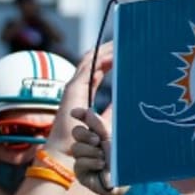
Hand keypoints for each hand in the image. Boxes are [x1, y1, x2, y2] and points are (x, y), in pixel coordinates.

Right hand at [44, 41, 112, 160]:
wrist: (67, 152)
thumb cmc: (84, 142)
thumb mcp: (105, 121)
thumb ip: (114, 109)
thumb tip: (127, 100)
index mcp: (82, 95)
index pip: (95, 70)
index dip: (108, 60)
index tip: (121, 54)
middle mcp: (76, 88)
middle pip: (91, 61)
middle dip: (106, 50)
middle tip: (122, 42)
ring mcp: (73, 87)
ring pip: (89, 60)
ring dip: (104, 50)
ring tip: (119, 43)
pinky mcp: (73, 88)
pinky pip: (88, 66)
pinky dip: (101, 58)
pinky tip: (114, 54)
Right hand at [69, 106, 127, 194]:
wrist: (127, 180)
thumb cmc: (124, 159)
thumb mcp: (114, 138)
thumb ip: (100, 125)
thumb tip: (88, 111)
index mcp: (99, 133)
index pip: (85, 120)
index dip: (79, 115)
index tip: (74, 113)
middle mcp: (89, 144)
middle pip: (76, 132)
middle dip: (85, 135)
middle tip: (97, 141)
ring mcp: (83, 158)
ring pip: (76, 147)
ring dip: (91, 152)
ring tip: (103, 158)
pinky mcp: (80, 171)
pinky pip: (79, 162)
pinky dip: (91, 163)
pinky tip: (101, 166)